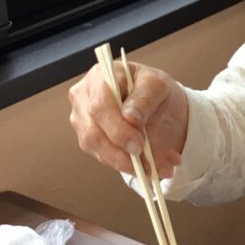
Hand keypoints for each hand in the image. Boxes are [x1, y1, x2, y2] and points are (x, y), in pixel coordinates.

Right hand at [68, 60, 186, 174]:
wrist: (157, 102)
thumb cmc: (153, 88)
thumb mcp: (159, 85)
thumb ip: (145, 97)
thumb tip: (130, 117)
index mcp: (100, 76)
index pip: (100, 105)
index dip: (117, 128)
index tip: (139, 145)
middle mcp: (84, 98)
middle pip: (94, 132)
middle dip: (123, 153)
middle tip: (150, 165)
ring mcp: (83, 120)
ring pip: (98, 150)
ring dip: (129, 164)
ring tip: (161, 167)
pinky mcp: (90, 139)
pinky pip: (105, 158)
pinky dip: (129, 166)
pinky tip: (151, 167)